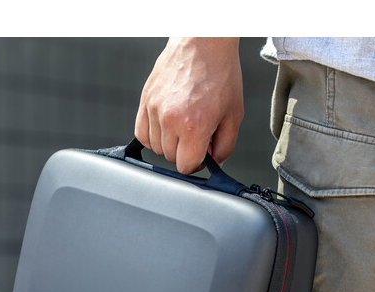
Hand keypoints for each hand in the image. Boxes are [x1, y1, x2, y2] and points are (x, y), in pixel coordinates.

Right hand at [134, 37, 243, 173]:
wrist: (204, 42)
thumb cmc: (220, 73)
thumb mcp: (233, 114)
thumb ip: (225, 146)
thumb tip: (214, 163)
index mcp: (195, 126)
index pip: (186, 166)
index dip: (197, 164)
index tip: (202, 155)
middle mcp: (171, 119)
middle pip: (170, 158)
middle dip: (185, 152)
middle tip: (196, 136)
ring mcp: (155, 109)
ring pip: (155, 147)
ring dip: (169, 144)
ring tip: (183, 127)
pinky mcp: (145, 100)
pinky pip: (141, 133)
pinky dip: (152, 136)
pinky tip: (166, 128)